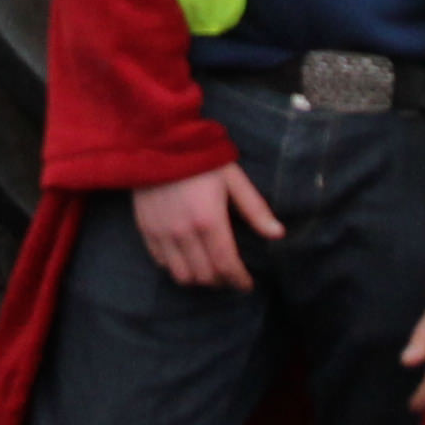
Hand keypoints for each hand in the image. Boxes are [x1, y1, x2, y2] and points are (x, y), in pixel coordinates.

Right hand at [128, 159, 284, 293]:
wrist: (157, 140)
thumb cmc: (201, 157)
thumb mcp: (234, 178)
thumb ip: (255, 209)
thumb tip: (278, 234)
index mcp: (209, 220)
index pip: (226, 265)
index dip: (239, 280)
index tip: (246, 284)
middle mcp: (184, 233)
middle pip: (205, 276)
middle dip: (221, 281)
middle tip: (230, 275)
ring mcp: (162, 233)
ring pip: (181, 276)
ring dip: (198, 278)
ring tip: (209, 270)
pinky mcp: (145, 230)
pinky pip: (161, 262)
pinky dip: (176, 266)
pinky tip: (186, 257)